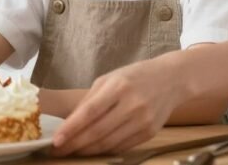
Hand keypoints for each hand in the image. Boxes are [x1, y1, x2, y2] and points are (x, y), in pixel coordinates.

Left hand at [52, 58, 181, 155]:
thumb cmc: (135, 76)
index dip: (71, 128)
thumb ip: (89, 100)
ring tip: (72, 151)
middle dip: (75, 144)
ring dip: (88, 151)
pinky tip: (93, 150)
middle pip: (98, 131)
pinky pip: (122, 147)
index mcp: (118, 87)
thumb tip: (69, 123)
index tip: (56, 141)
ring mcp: (143, 120)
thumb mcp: (109, 79)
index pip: (89, 112)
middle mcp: (132, 105)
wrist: (172, 79)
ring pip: (109, 143)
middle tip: (58, 151)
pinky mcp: (150, 133)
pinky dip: (105, 151)